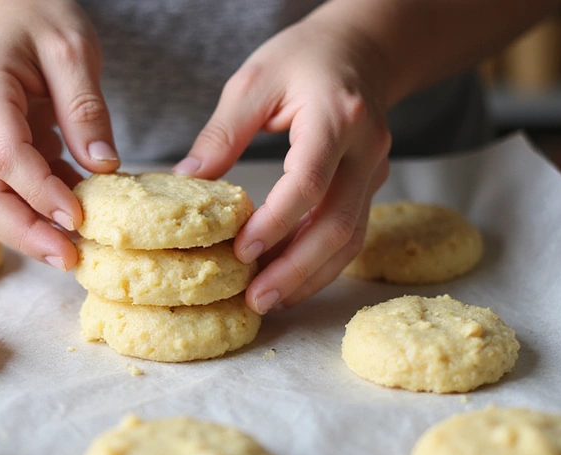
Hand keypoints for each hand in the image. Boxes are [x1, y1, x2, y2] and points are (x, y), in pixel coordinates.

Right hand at [0, 0, 118, 270]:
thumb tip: (103, 169)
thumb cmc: (34, 15)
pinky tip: (64, 217)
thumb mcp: (74, 49)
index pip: (5, 156)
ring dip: (25, 231)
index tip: (80, 220)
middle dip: (26, 234)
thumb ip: (86, 109)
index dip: (41, 195)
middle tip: (71, 260)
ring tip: (72, 248)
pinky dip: (26, 209)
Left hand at [173, 15, 390, 313]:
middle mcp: (366, 150)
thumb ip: (221, 133)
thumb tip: (186, 182)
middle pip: (338, 224)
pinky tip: (287, 280)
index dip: (276, 222)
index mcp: (336, 117)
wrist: (363, 48)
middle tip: (256, 298)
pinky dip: (319, 263)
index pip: (309, 181)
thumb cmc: (304, 58)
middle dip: (296, 269)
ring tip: (267, 300)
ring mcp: (375, 172)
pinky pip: (350, 234)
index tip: (241, 251)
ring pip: (350, 240)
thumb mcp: (253, 82)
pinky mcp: (371, 188)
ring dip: (309, 276)